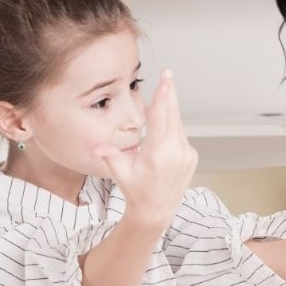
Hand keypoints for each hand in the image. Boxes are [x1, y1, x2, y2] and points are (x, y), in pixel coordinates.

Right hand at [93, 69, 198, 228]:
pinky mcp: (192, 157)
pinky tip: (163, 128)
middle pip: (173, 115)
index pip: (162, 118)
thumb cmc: (136, 191)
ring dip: (169, 111)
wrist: (157, 211)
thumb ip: (109, 155)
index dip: (164, 96)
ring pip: (178, 124)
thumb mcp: (120, 173)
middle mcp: (175, 152)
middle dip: (169, 93)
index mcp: (157, 154)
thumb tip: (93, 147)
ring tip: (160, 98)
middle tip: (168, 73)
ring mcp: (186, 154)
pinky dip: (172, 127)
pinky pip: (181, 135)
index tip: (167, 79)